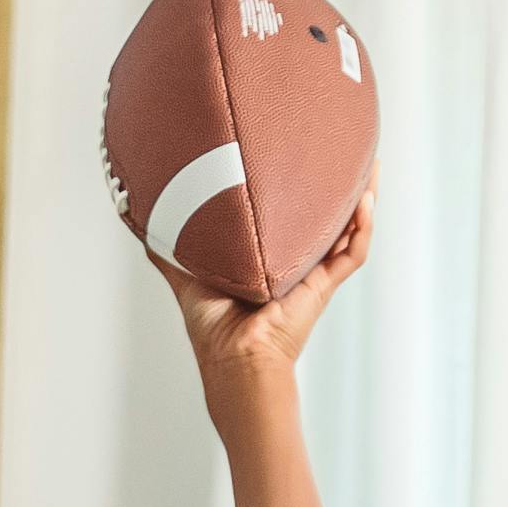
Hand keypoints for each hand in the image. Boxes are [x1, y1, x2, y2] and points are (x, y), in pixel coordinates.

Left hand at [157, 177, 375, 380]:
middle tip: (345, 147)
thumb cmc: (214, 330)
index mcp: (271, 260)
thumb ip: (167, 248)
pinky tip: (365, 198)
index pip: (292, 218)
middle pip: (328, 218)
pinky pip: (353, 253)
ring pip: (349, 230)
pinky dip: (362, 227)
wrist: (233, 359)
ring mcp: (315, 275)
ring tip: (371, 163)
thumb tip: (136, 217)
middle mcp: (297, 264)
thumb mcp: (186, 275)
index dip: (301, 190)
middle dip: (340, 186)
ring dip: (364, 197)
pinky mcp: (324, 287)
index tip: (302, 156)